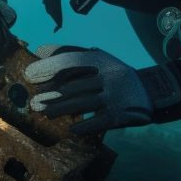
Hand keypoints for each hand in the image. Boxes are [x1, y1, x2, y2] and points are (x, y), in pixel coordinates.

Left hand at [23, 45, 180, 134]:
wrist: (151, 92)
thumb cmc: (115, 74)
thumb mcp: (98, 58)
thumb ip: (71, 53)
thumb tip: (40, 50)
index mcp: (101, 60)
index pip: (70, 62)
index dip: (49, 68)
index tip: (30, 76)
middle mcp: (108, 76)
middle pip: (74, 86)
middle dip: (52, 95)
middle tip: (34, 103)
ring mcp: (115, 97)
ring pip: (83, 104)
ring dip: (61, 110)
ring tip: (46, 114)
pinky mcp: (120, 115)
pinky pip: (99, 121)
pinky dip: (84, 126)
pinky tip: (71, 130)